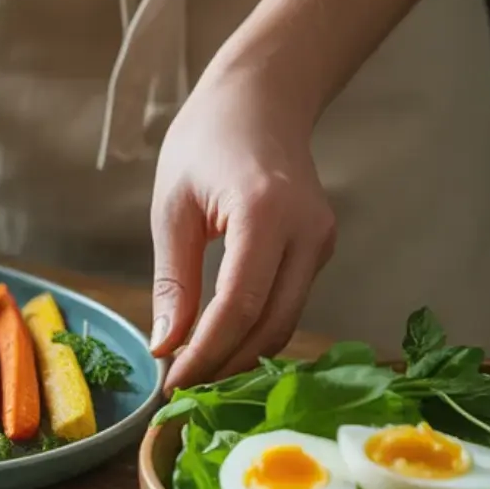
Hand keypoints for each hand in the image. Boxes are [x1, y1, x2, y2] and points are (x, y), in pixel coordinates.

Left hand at [148, 68, 335, 390]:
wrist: (261, 98)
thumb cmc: (206, 141)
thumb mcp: (173, 208)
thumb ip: (174, 280)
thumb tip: (166, 346)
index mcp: (264, 213)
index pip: (239, 306)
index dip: (206, 353)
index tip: (172, 384)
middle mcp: (306, 230)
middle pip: (271, 324)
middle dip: (225, 365)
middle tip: (182, 390)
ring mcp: (322, 240)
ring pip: (286, 321)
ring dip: (242, 355)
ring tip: (196, 372)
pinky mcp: (322, 247)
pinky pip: (291, 302)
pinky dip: (257, 330)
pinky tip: (222, 343)